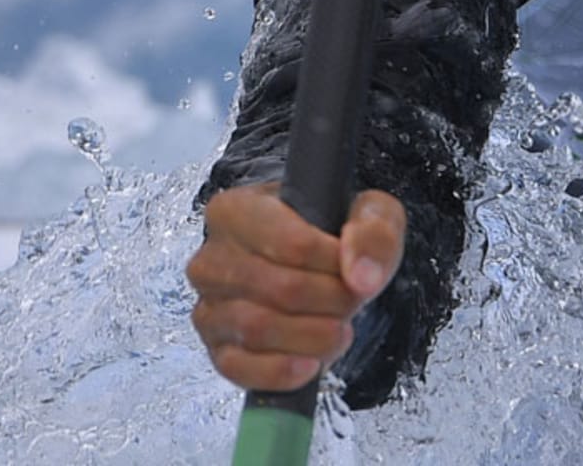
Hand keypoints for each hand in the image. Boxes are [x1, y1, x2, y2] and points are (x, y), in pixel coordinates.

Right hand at [185, 182, 405, 392]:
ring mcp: (208, 306)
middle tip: (352, 301)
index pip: (291, 243)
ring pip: (257, 329)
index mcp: (236, 211)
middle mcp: (211, 258)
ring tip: (339, 330)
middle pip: (279, 289)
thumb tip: (362, 277)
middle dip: (331, 301)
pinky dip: (279, 372)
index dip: (335, 264)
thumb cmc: (333, 234)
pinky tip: (309, 366)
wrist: (316, 270)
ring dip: (313, 336)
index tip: (355, 269)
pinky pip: (238, 368)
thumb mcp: (369, 215)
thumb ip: (373, 232)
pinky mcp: (216, 349)